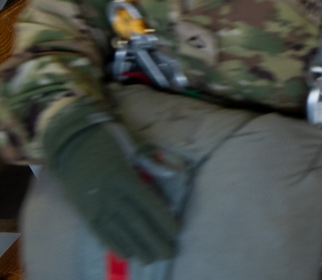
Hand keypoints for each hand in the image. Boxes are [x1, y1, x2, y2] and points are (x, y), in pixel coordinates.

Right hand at [44, 111, 177, 262]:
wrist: (70, 141)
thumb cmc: (107, 139)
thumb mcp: (132, 144)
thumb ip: (150, 161)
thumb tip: (171, 174)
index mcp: (124, 176)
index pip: (147, 203)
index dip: (162, 219)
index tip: (175, 231)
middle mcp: (109, 194)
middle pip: (135, 222)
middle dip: (153, 239)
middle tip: (169, 253)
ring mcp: (95, 205)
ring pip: (118, 231)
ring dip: (136, 246)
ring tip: (152, 258)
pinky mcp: (84, 211)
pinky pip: (99, 232)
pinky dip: (113, 244)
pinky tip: (126, 253)